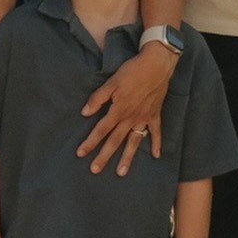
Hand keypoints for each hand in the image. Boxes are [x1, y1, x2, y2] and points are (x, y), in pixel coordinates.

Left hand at [77, 42, 176, 176]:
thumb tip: (84, 113)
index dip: (89, 142)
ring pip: (134, 142)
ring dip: (127, 158)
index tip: (80, 154)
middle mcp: (130, 118)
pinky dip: (157, 144)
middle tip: (95, 170)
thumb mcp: (111, 82)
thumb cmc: (132, 71)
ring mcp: (144, 118)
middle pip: (115, 141)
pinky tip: (156, 156)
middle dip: (104, 156)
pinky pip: (156, 132)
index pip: (100, 130)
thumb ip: (98, 98)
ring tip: (121, 172)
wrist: (156, 65)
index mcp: (118, 110)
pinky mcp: (155, 115)